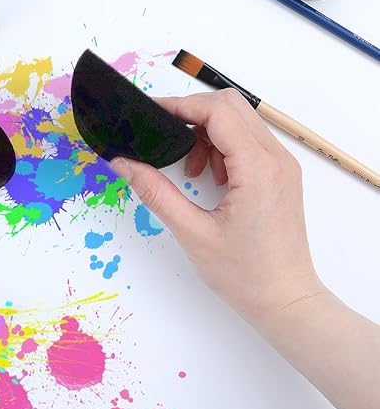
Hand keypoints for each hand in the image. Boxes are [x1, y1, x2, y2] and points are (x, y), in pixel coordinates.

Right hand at [111, 89, 325, 324]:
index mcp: (257, 169)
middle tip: (164, 137)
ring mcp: (282, 165)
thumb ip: (154, 191)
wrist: (287, 302)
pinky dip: (222, 145)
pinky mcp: (281, 174)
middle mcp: (276, 159)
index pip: (218, 111)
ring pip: (239, 120)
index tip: (151, 115)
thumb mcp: (191, 232)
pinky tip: (208, 176)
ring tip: (190, 168)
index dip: (181, 106)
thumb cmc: (245, 275)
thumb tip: (122, 163)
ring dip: (207, 131)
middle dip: (192, 113)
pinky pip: (248, 140)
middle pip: (231, 106)